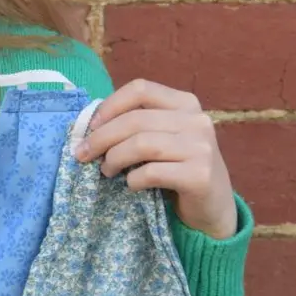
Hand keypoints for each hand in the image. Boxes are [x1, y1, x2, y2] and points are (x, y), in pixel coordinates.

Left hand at [73, 79, 236, 239]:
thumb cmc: (178, 167)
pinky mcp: (199, 176)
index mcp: (185, 103)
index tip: (90, 126)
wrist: (213, 205)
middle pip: (136, 119)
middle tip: (83, 154)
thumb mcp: (162, 137)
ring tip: (106, 170)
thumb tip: (90, 124)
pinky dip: (133, 180)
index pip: (141, 89)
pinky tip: (131, 185)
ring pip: (141, 144)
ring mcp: (201, 148)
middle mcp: (197, 120)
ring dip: (114, 158)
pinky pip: (152, 173)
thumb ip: (137, 125)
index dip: (110, 106)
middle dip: (101, 137)